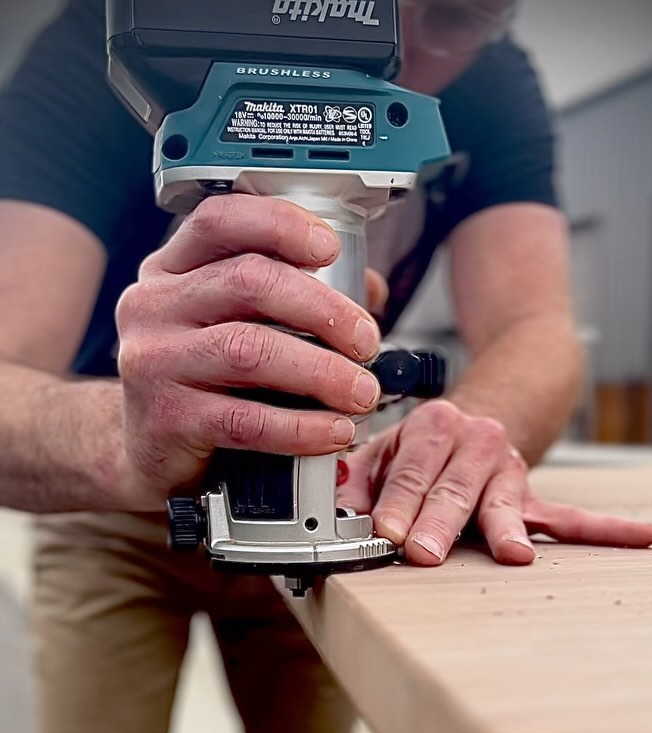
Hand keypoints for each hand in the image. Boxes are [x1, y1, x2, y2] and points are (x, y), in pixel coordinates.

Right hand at [115, 194, 381, 506]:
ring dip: (321, 371)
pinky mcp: (167, 420)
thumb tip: (366, 289)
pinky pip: (246, 419)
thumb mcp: (228, 327)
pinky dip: (301, 428)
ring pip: (250, 349)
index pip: (220, 221)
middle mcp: (154, 307)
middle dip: (323, 309)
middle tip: (365, 341)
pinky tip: (332, 431)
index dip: (280, 224)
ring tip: (360, 393)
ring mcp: (155, 362)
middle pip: (249, 281)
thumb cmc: (197, 385)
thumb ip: (288, 299)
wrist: (146, 454)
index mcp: (171, 271)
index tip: (329, 247)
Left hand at [342, 400, 651, 565]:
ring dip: (506, 531)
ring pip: (505, 503)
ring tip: (514, 555)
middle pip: (454, 489)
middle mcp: (475, 445)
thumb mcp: (382, 449)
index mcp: (432, 429)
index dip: (395, 501)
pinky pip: (573, 516)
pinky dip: (608, 529)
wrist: (483, 413)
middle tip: (424, 551)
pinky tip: (642, 534)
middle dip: (439, 523)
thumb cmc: (425, 445)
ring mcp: (508, 472)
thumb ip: (354, 479)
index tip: (383, 530)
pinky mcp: (533, 497)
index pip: (410, 471)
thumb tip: (330, 509)